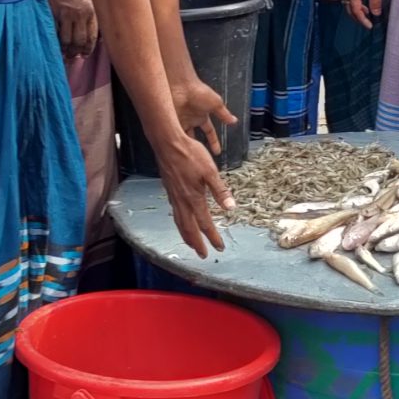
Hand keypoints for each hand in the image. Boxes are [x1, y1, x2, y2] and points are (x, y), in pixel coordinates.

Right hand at [41, 0, 97, 58]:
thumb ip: (91, 12)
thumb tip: (93, 29)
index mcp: (91, 11)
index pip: (92, 36)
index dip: (88, 48)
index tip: (85, 54)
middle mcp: (80, 15)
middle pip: (79, 41)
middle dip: (76, 52)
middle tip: (73, 56)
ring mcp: (66, 15)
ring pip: (67, 40)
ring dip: (65, 49)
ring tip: (63, 53)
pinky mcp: (53, 13)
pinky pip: (55, 33)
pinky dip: (55, 41)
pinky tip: (55, 44)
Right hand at [161, 79, 238, 256]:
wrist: (167, 143)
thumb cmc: (190, 154)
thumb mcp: (210, 171)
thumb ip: (220, 190)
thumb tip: (231, 208)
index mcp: (194, 198)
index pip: (205, 224)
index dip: (213, 237)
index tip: (219, 248)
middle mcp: (182, 201)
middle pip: (189, 228)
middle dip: (197, 243)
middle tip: (202, 255)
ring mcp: (174, 196)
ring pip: (179, 222)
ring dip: (186, 235)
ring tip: (191, 244)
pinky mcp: (169, 190)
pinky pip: (175, 213)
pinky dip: (179, 223)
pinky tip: (181, 220)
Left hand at [173, 78, 237, 157]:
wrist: (181, 86)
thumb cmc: (198, 91)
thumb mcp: (215, 104)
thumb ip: (223, 114)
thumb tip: (234, 120)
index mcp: (202, 116)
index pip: (209, 132)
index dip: (213, 142)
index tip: (217, 152)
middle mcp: (190, 120)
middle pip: (194, 139)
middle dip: (197, 149)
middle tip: (200, 160)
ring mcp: (179, 122)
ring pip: (182, 139)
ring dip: (185, 147)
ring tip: (187, 160)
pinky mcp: (169, 123)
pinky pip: (172, 136)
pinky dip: (174, 143)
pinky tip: (175, 152)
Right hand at [341, 0, 385, 28]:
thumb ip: (375, 2)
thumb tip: (375, 14)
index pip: (356, 12)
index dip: (363, 21)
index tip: (370, 26)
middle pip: (350, 9)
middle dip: (359, 17)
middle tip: (368, 23)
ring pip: (349, 3)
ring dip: (358, 10)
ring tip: (368, 13)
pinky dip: (356, 3)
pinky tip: (365, 2)